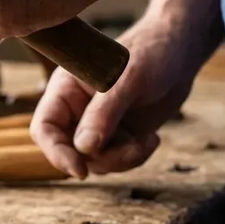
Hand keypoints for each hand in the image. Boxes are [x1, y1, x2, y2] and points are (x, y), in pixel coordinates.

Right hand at [29, 17, 202, 178]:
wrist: (180, 52)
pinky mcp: (117, 135)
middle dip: (101, 158)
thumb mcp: (127, 81)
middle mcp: (76, 110)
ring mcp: (97, 125)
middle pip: (70, 151)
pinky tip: (152, 139)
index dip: (56, 152)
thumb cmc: (150, 53)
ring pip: (94, 161)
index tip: (81, 171)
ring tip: (149, 140)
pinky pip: (116, 161)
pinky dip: (134, 158)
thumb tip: (84, 149)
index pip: (44, 128)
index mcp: (65, 89)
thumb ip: (104, 113)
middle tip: (132, 147)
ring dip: (122, 159)